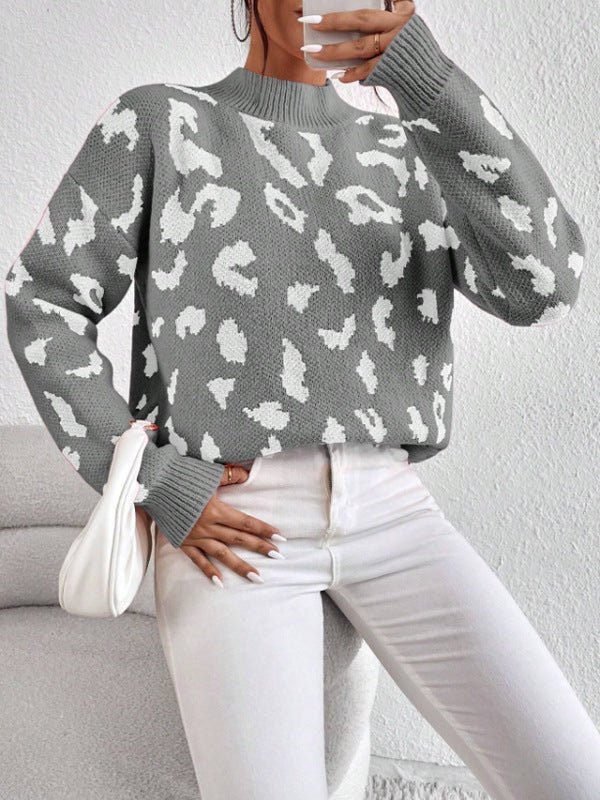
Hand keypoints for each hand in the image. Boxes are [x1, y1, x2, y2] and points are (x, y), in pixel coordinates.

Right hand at [178, 463, 284, 585]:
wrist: (153, 485)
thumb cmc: (182, 476)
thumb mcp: (209, 473)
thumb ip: (230, 475)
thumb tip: (247, 474)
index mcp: (216, 509)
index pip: (246, 522)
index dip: (263, 529)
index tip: (279, 537)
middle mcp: (208, 526)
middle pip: (239, 539)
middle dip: (259, 547)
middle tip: (278, 556)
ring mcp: (195, 537)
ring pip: (222, 554)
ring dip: (240, 566)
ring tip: (256, 577)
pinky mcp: (182, 542)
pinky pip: (197, 560)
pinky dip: (208, 571)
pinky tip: (220, 582)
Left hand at [300, 0, 414, 82]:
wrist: (430, 76)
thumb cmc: (413, 46)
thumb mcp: (407, 18)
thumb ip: (395, 6)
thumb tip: (384, 1)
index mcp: (401, 14)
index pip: (368, 8)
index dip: (346, 10)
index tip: (325, 11)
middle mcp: (398, 30)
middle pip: (361, 23)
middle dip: (334, 23)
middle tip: (311, 24)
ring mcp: (393, 50)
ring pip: (360, 49)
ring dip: (335, 51)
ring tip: (315, 53)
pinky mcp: (391, 70)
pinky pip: (367, 71)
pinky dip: (352, 74)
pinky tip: (339, 75)